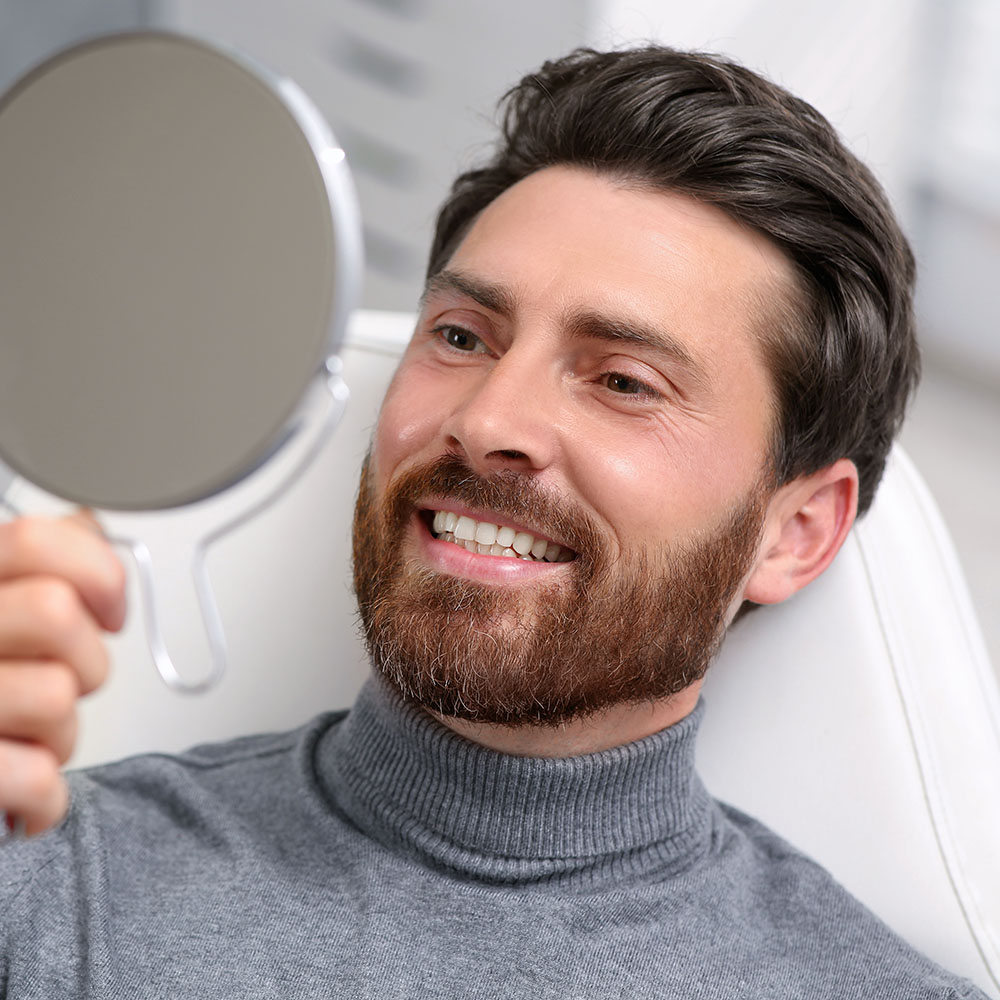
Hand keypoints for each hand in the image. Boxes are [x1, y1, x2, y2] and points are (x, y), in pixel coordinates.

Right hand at [0, 512, 125, 835]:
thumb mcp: (4, 604)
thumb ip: (47, 559)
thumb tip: (90, 528)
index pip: (35, 540)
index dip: (97, 573)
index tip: (107, 611)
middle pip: (54, 612)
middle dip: (86, 660)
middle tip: (64, 682)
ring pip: (55, 697)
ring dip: (62, 733)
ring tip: (29, 737)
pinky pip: (35, 777)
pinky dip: (44, 795)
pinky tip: (19, 783)